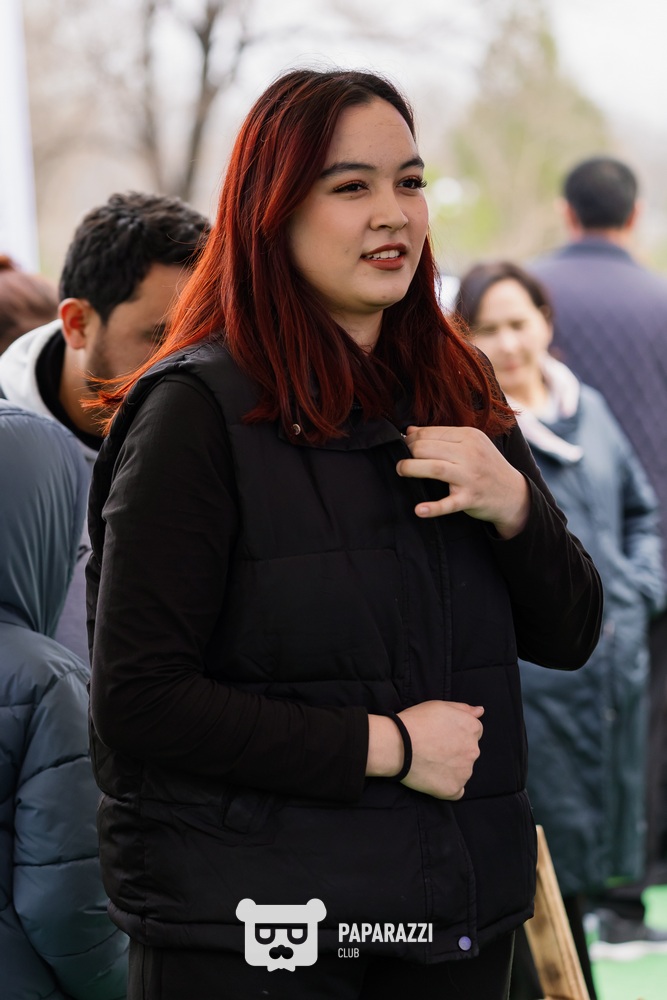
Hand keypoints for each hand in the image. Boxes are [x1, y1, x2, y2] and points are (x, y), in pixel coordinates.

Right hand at [367, 700, 483, 799]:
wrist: (398, 744)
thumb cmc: (417, 721)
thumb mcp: (440, 705)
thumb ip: (463, 709)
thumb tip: (480, 711)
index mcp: (472, 728)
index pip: (474, 732)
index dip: (457, 733)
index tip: (442, 735)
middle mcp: (473, 750)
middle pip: (469, 751)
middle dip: (456, 750)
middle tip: (434, 748)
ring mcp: (465, 772)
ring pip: (463, 771)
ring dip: (452, 768)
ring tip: (430, 763)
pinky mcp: (453, 789)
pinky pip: (456, 790)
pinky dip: (447, 786)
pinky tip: (433, 778)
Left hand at [397, 425, 529, 538]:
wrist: (513, 493)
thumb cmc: (486, 466)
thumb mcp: (470, 445)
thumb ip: (442, 437)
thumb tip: (410, 431)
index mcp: (469, 436)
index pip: (431, 433)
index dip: (412, 439)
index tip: (404, 446)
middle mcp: (470, 453)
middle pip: (428, 448)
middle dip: (408, 452)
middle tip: (401, 460)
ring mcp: (471, 476)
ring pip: (434, 468)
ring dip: (411, 468)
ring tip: (400, 470)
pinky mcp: (470, 498)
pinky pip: (449, 503)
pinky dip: (433, 508)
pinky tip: (419, 510)